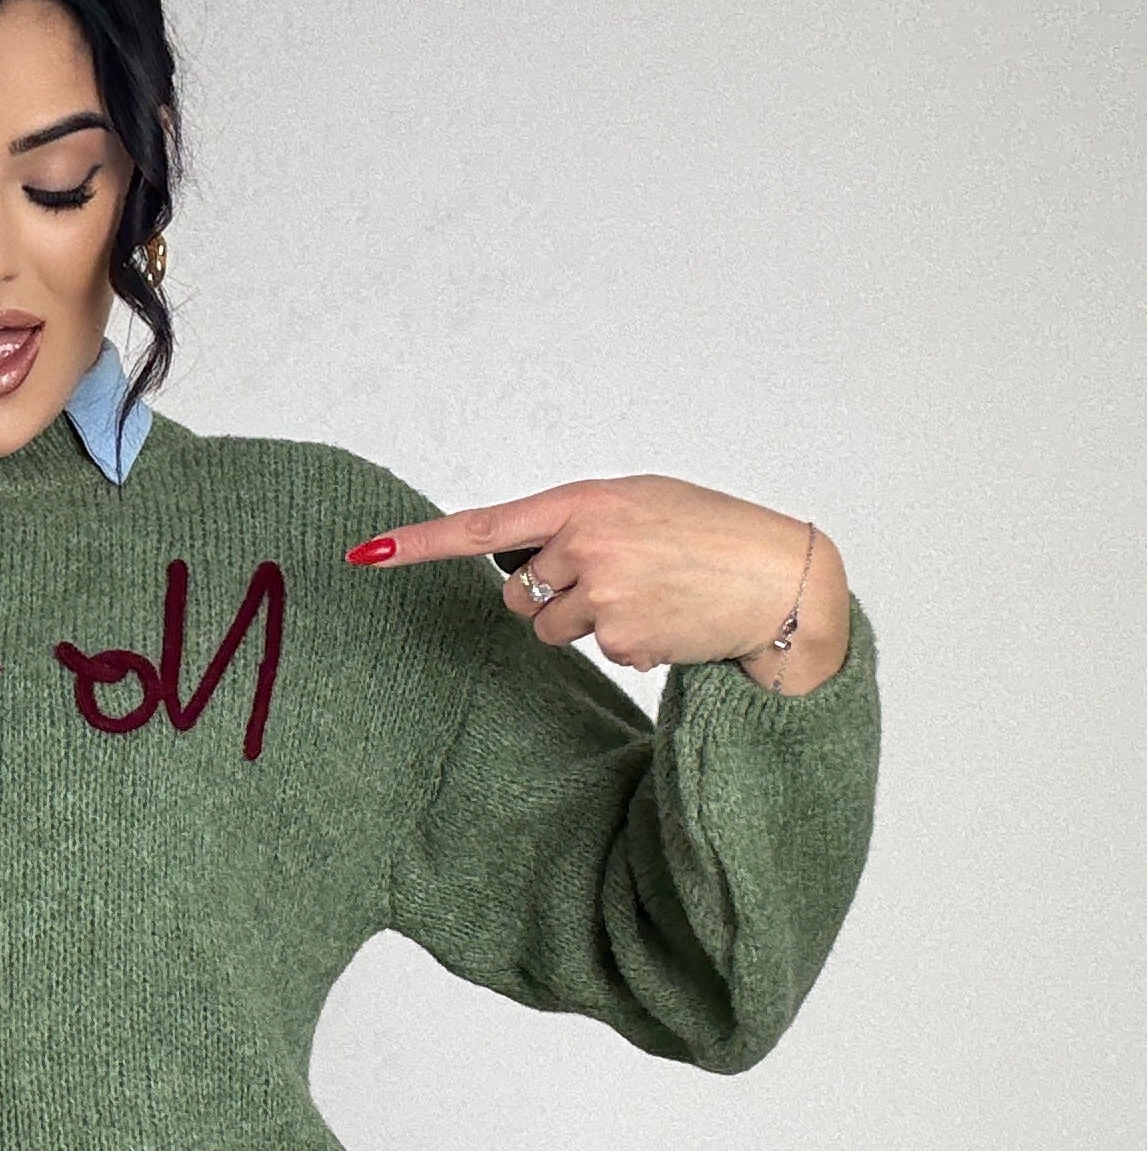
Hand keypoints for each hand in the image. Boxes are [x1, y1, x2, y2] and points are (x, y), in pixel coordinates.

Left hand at [347, 474, 849, 691]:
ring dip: (586, 620)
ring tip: (648, 596)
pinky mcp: (623, 639)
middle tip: (613, 579)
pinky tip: (669, 619)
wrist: (782, 578)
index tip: (367, 554)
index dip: (420, 544)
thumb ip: (579, 521)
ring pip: (550, 627)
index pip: (485, 526)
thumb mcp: (641, 502)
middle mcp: (586, 545)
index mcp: (585, 501)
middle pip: (518, 592)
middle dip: (550, 593)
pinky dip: (625, 641)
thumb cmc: (711, 533)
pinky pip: (596, 649)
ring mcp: (604, 594)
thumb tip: (526, 564)